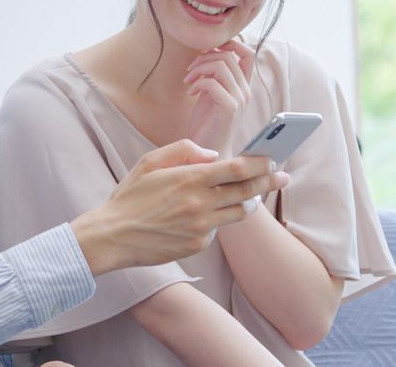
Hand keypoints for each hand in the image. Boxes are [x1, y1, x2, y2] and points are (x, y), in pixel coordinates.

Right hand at [70, 139, 289, 275]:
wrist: (113, 236)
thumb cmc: (130, 196)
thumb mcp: (150, 161)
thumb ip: (184, 150)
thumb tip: (213, 154)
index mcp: (190, 179)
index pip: (236, 169)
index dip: (259, 163)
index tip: (272, 159)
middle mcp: (200, 204)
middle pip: (246, 191)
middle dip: (268, 182)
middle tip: (282, 177)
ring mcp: (200, 227)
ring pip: (237, 212)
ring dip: (247, 201)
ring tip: (251, 194)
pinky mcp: (197, 245)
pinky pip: (216, 229)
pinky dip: (216, 219)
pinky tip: (201, 216)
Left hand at [185, 39, 254, 155]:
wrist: (207, 152)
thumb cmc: (207, 123)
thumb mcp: (211, 93)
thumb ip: (214, 75)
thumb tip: (209, 52)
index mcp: (243, 86)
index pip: (248, 53)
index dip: (231, 44)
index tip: (210, 51)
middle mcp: (245, 91)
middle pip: (229, 55)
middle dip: (204, 57)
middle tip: (190, 70)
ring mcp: (239, 99)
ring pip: (221, 65)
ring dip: (199, 68)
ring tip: (189, 80)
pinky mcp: (230, 108)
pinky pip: (212, 82)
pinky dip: (197, 83)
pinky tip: (190, 93)